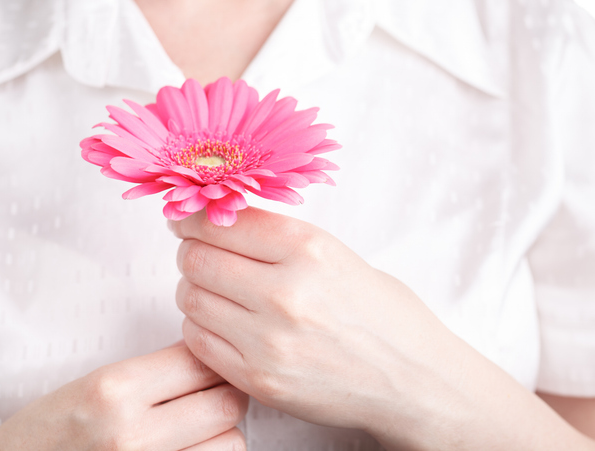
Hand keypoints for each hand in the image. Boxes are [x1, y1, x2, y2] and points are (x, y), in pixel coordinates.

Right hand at [0, 345, 247, 450]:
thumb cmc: (48, 432)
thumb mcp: (90, 386)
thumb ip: (150, 372)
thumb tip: (210, 358)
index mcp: (113, 389)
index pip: (199, 361)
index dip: (212, 360)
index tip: (208, 365)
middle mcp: (131, 432)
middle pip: (225, 401)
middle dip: (226, 394)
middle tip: (211, 394)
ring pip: (231, 441)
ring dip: (223, 433)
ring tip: (198, 429)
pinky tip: (187, 448)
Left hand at [170, 208, 591, 449]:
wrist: (414, 380)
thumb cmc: (382, 314)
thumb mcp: (337, 254)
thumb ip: (275, 238)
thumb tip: (217, 220)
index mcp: (308, 248)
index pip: (220, 221)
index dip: (192, 218)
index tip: (185, 220)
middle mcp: (285, 292)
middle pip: (196, 259)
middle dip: (191, 253)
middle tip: (201, 255)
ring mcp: (269, 341)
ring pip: (191, 298)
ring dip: (196, 290)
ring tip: (218, 292)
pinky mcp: (259, 380)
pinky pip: (198, 341)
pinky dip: (202, 326)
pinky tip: (224, 324)